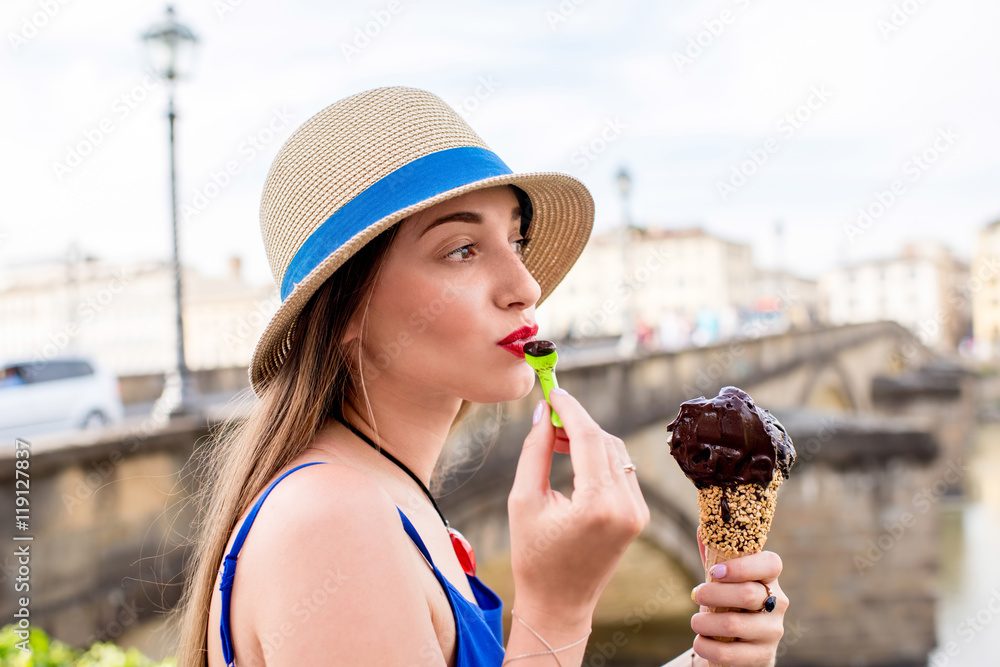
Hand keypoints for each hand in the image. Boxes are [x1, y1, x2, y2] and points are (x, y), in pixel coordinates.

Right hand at [507, 389, 649, 619]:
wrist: (559, 604)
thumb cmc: (534, 557)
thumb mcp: (524, 500)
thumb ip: (535, 451)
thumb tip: (542, 413)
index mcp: (598, 506)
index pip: (590, 438)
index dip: (569, 409)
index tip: (551, 391)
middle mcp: (626, 507)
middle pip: (606, 441)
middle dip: (577, 422)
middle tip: (547, 415)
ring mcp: (637, 512)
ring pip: (617, 452)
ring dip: (589, 438)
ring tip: (556, 439)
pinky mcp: (639, 515)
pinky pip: (622, 470)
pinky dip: (600, 457)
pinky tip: (574, 458)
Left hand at [690, 540, 787, 666]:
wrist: (745, 648)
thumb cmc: (732, 605)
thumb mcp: (725, 582)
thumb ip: (716, 556)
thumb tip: (703, 527)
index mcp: (770, 579)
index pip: (771, 563)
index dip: (742, 566)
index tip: (714, 572)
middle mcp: (778, 604)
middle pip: (748, 594)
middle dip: (714, 594)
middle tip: (696, 594)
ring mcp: (772, 632)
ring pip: (735, 624)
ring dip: (705, 622)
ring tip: (695, 622)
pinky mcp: (763, 656)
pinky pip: (729, 654)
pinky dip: (707, 647)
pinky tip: (700, 642)